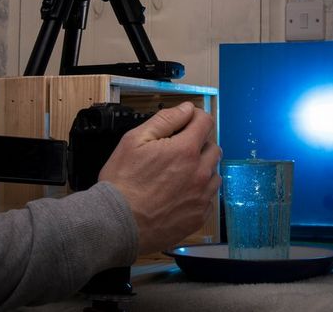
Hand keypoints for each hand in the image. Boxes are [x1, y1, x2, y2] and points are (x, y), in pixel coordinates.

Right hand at [98, 102, 220, 254]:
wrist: (117, 223)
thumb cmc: (123, 181)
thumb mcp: (135, 140)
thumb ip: (165, 120)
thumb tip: (187, 108)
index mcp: (186, 150)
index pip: (206, 122)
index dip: (195, 118)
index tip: (186, 122)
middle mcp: (200, 172)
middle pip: (214, 148)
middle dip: (199, 143)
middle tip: (178, 150)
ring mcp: (202, 197)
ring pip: (214, 173)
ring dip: (202, 168)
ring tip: (178, 174)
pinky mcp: (199, 217)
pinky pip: (209, 198)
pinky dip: (199, 192)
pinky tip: (179, 194)